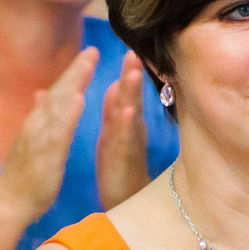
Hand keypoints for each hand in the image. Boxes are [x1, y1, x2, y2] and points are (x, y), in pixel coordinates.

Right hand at [0, 48, 97, 222]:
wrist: (8, 203)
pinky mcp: (45, 155)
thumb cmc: (24, 176)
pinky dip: (68, 114)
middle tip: (93, 50)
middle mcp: (37, 125)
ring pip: (58, 106)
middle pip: (58, 92)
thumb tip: (41, 94)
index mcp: (38, 123)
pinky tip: (78, 99)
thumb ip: (38, 117)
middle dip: (76, 70)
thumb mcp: (32, 142)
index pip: (57, 92)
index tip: (89, 54)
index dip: (73, 73)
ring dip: (73, 84)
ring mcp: (40, 138)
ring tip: (88, 65)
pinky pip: (58, 132)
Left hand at [95, 51, 149, 210]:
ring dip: (132, 95)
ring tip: (133, 75)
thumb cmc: (119, 168)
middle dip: (132, 76)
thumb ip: (114, 109)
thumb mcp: (114, 133)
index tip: (130, 48)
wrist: (123, 201)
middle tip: (134, 52)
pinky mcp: (123, 161)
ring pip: (130, 116)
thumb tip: (118, 83)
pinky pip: (124, 141)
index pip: (125, 92)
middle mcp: (129, 131)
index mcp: (123, 122)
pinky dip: (126, 126)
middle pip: (131, 98)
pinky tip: (128, 112)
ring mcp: (128, 145)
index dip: (128, 71)